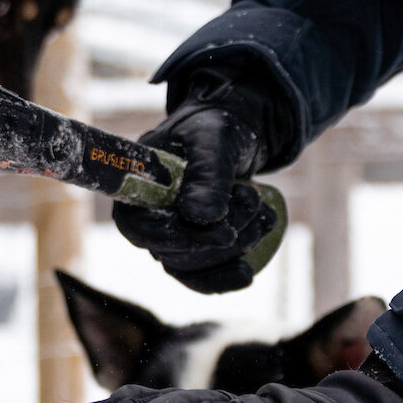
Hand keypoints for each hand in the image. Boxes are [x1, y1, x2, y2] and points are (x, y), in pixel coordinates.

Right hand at [116, 69, 280, 293]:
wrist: (237, 131)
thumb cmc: (218, 126)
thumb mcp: (216, 140)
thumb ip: (209, 174)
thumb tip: (200, 218)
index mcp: (138, 183)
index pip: (138, 226)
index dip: (174, 237)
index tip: (223, 233)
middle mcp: (149, 213)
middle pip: (169, 252)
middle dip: (218, 239)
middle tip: (255, 206)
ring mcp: (171, 232)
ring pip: (189, 265)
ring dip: (232, 250)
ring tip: (264, 217)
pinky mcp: (195, 244)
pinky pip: (200, 274)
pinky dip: (224, 276)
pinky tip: (247, 274)